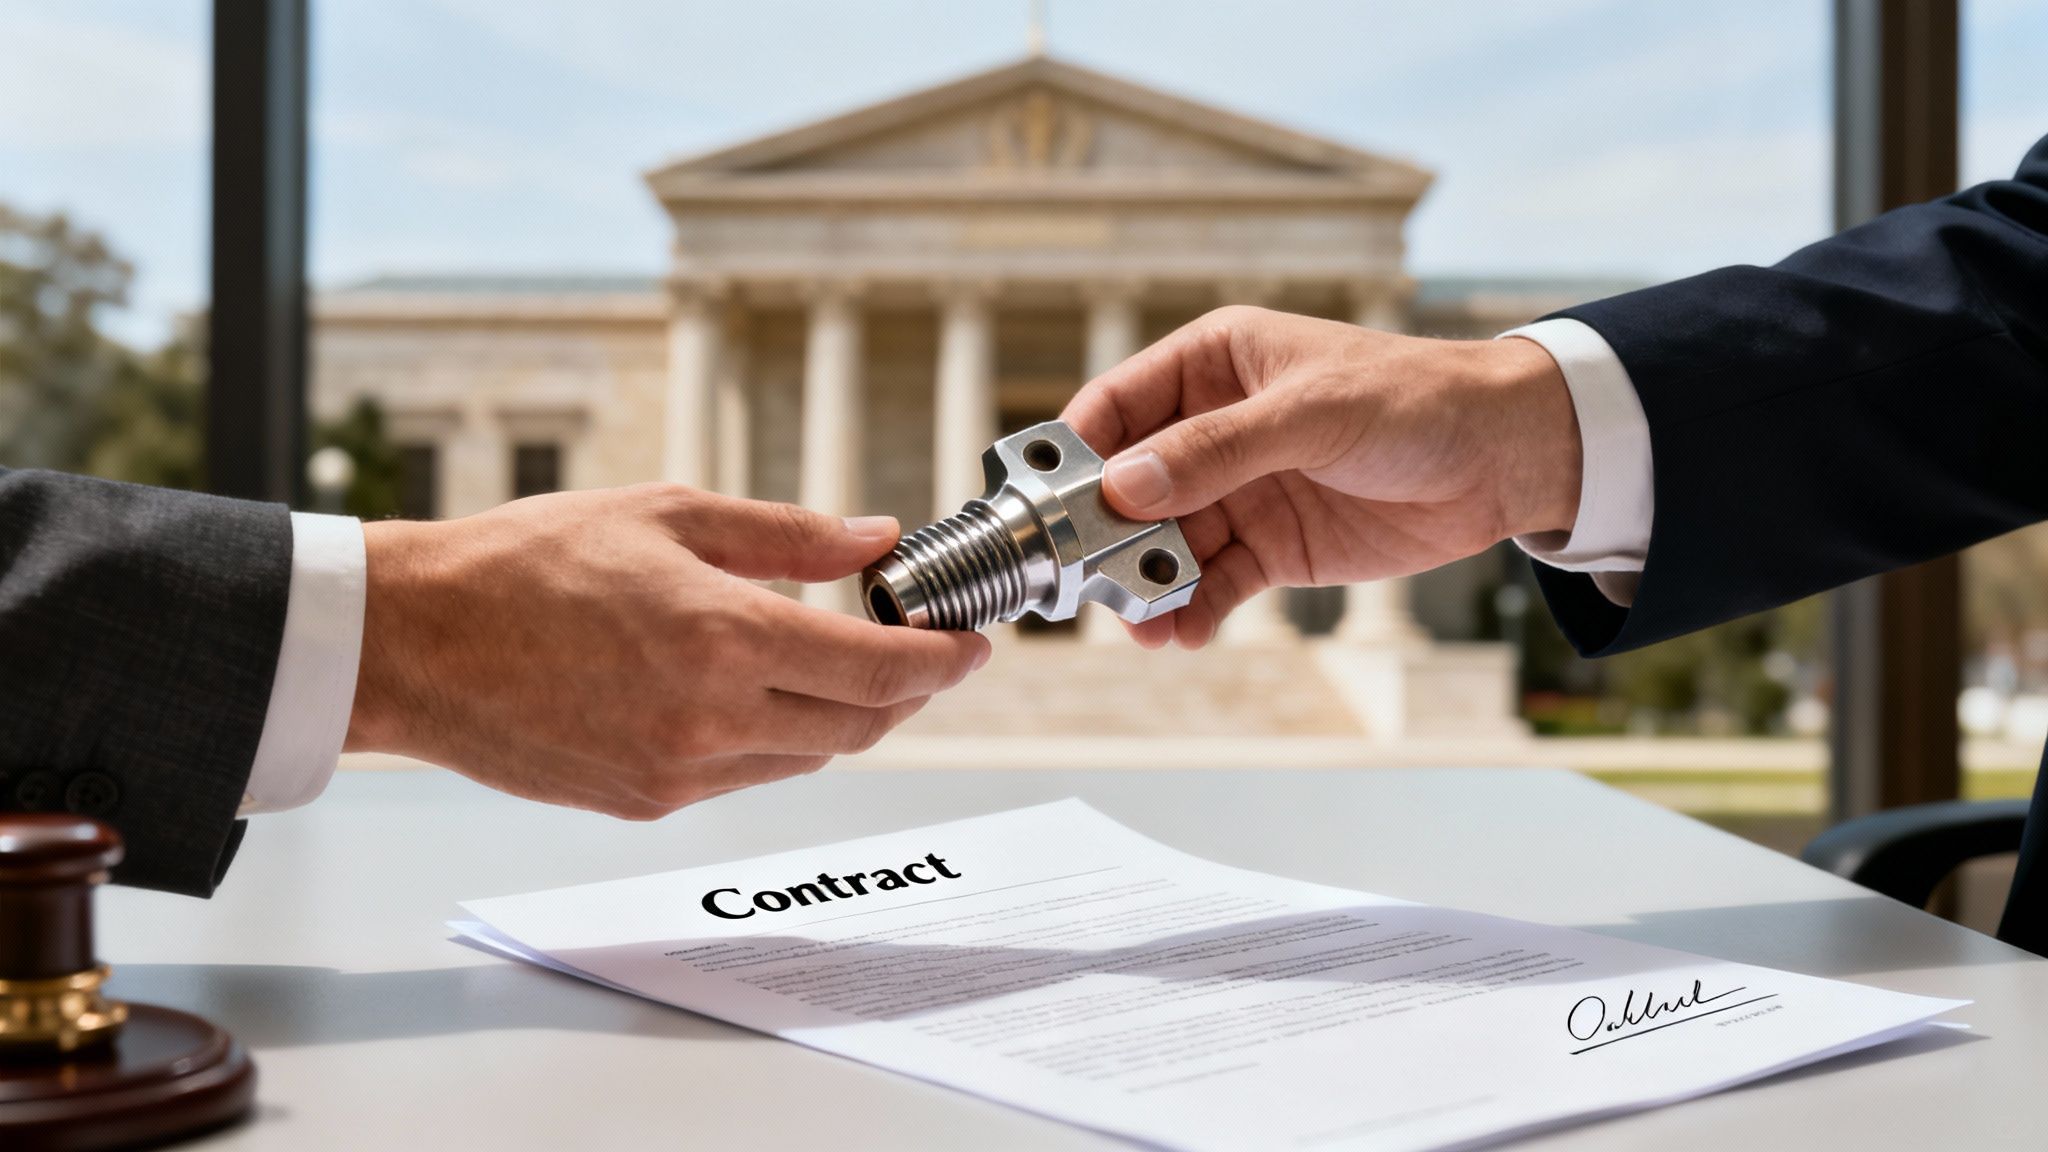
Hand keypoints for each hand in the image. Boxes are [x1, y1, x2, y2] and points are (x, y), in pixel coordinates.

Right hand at [344, 486, 989, 818]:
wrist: (414, 642)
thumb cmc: (524, 562)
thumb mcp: (667, 513)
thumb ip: (786, 533)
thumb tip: (873, 536)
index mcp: (726, 635)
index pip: (880, 669)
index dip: (942, 661)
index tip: (972, 643)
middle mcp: (713, 717)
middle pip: (861, 725)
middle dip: (908, 692)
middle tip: (923, 653)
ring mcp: (679, 771)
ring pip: (808, 757)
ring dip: (844, 716)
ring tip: (843, 665)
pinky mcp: (646, 801)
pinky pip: (746, 776)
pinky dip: (776, 738)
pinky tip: (761, 694)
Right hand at [1060, 306, 1581, 648]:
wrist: (1504, 459)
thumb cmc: (1414, 400)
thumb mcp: (1311, 413)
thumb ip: (1217, 450)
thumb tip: (1125, 487)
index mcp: (1211, 364)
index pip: (1115, 406)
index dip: (1075, 454)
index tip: (1045, 505)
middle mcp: (1211, 428)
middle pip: (1129, 486)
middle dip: (1104, 535)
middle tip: (1087, 582)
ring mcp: (1237, 491)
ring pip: (1163, 543)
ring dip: (1145, 584)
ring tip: (1141, 624)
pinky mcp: (1269, 548)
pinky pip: (1210, 583)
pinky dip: (1191, 609)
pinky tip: (1184, 633)